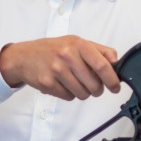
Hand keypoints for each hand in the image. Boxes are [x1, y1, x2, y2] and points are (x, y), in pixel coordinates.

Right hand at [0, 36, 119, 99]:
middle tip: (93, 86)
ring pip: (83, 94)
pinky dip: (69, 94)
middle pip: (94, 84)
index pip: (102, 66)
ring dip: (83, 93)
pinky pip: (69, 97)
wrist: (24, 56)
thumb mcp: (76, 42)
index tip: (115, 87)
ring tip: (75, 82)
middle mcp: (67, 56)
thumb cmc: (53, 49)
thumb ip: (99, 51)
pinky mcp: (48, 83)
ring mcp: (56, 70)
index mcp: (78, 44)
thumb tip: (116, 62)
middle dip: (97, 89)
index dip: (112, 80)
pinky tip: (63, 84)